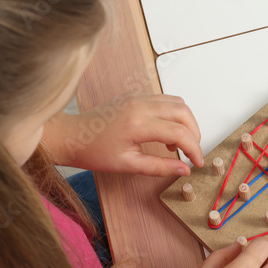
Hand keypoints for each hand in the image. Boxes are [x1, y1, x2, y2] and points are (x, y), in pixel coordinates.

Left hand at [46, 94, 203, 176]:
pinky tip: (164, 132)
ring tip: (177, 144)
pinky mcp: (135, 96)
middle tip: (191, 152)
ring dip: (185, 122)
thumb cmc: (93, 151)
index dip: (194, 149)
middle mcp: (140, 105)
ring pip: (177, 102)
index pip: (179, 132)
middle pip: (184, 112)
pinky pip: (164, 99)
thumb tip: (183, 171)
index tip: (196, 163)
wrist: (71, 136)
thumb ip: (159, 167)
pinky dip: (173, 115)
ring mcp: (138, 97)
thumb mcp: (128, 165)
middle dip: (194, 133)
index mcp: (137, 123)